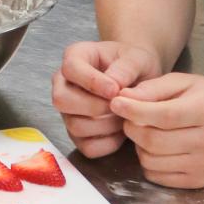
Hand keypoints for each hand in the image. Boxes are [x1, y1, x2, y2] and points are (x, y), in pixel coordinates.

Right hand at [52, 39, 161, 158]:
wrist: (141, 81)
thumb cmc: (134, 65)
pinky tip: (122, 130)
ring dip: (105, 125)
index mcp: (75, 57)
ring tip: (125, 116)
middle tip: (120, 106)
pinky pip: (87, 147)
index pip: (70, 69)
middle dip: (94, 106)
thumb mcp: (137, 58)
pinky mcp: (78, 135)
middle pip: (61, 100)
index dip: (91, 82)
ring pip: (75, 126)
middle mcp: (64, 84)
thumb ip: (125, 68)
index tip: (115, 90)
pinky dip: (109, 143)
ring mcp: (69, 112)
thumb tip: (114, 87)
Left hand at [109, 72, 203, 189]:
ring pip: (150, 160)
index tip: (116, 103)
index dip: (135, 111)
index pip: (164, 116)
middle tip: (130, 116)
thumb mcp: (183, 81)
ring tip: (149, 131)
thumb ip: (152, 88)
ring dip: (140, 145)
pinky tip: (158, 147)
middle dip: (132, 127)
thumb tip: (122, 98)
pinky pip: (156, 176)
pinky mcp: (199, 181)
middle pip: (153, 140)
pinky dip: (148, 161)